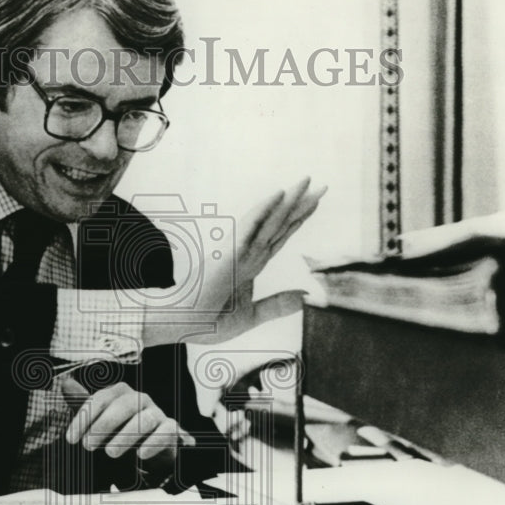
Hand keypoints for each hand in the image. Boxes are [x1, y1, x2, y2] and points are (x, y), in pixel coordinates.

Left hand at [60, 378, 195, 471]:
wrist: (153, 447)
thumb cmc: (122, 430)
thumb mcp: (101, 419)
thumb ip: (84, 404)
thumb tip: (65, 383)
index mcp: (121, 394)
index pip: (101, 399)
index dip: (84, 418)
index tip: (71, 439)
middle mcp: (140, 399)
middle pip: (123, 405)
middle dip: (104, 425)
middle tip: (88, 446)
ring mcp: (157, 413)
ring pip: (145, 419)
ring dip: (126, 436)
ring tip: (111, 453)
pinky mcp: (171, 429)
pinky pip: (165, 432)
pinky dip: (153, 443)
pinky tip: (140, 456)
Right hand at [192, 178, 326, 342]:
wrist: (182, 324)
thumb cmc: (207, 321)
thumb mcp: (251, 316)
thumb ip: (277, 306)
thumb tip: (306, 297)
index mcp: (252, 265)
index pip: (280, 237)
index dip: (298, 219)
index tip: (315, 202)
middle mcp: (248, 253)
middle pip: (281, 224)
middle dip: (301, 204)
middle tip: (322, 184)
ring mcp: (239, 250)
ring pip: (270, 220)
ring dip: (289, 200)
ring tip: (307, 180)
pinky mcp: (230, 253)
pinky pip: (250, 227)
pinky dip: (264, 210)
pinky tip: (279, 194)